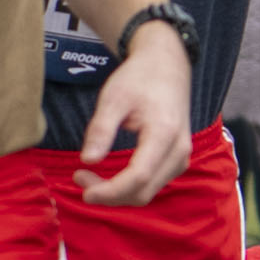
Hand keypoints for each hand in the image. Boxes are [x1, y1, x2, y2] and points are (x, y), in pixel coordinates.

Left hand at [76, 36, 196, 209]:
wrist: (167, 65)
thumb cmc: (140, 77)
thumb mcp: (113, 98)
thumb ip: (101, 130)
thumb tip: (87, 161)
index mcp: (164, 132)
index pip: (138, 177)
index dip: (109, 191)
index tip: (83, 190)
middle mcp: (178, 150)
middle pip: (143, 192)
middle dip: (109, 194)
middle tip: (79, 177)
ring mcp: (181, 157)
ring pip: (147, 193)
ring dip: (117, 194)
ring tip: (89, 176)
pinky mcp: (176, 159)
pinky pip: (152, 185)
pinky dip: (128, 188)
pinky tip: (109, 176)